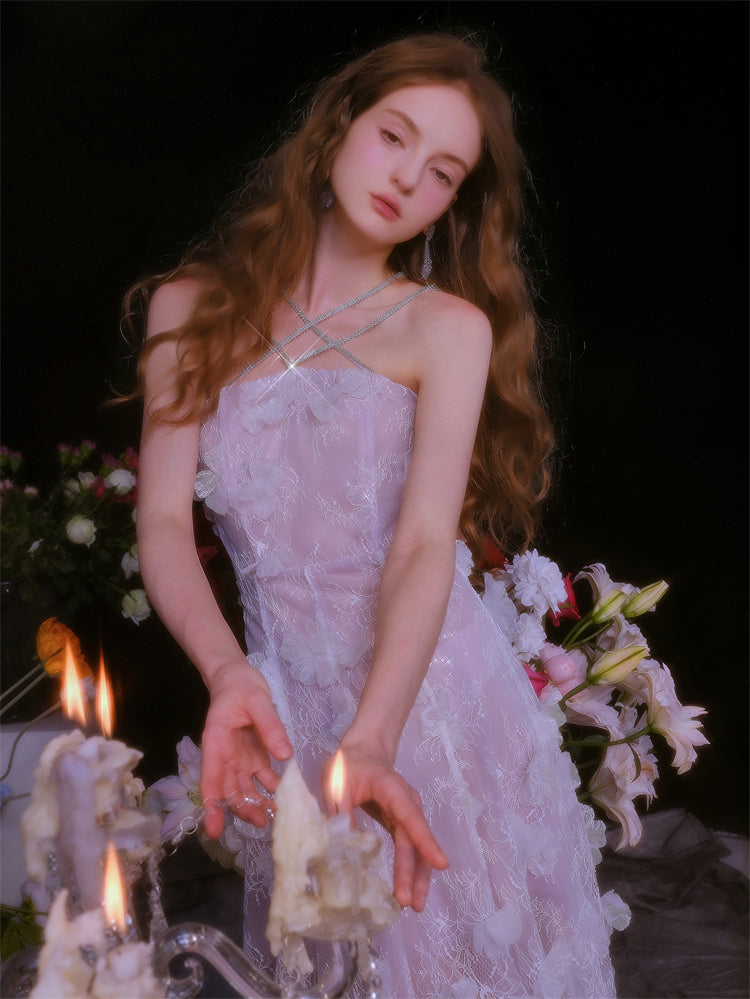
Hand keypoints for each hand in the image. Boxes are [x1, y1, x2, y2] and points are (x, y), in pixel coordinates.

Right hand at [200, 660, 292, 837]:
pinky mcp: (253, 756)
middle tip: (263, 822)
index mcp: (216, 744)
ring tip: (276, 815)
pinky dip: (269, 789)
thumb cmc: (240, 686)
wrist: (237, 676)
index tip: (213, 829)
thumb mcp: (257, 701)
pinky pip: (260, 778)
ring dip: (257, 803)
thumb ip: (270, 726)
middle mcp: (224, 757)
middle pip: (229, 790)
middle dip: (242, 810)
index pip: (210, 780)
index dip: (211, 806)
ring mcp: (239, 758)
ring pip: (244, 789)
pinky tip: (283, 795)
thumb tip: (285, 755)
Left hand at [322, 742, 448, 911]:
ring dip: (417, 876)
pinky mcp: (401, 824)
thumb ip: (341, 812)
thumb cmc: (349, 765)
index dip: (425, 841)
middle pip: (415, 840)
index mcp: (392, 790)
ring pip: (416, 848)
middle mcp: (407, 803)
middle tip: (411, 902)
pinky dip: (410, 869)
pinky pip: (409, 848)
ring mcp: (407, 814)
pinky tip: (408, 890)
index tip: (441, 864)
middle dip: (415, 872)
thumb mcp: (337, 784)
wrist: (361, 752)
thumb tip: (342, 847)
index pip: (411, 818)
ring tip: (415, 905)